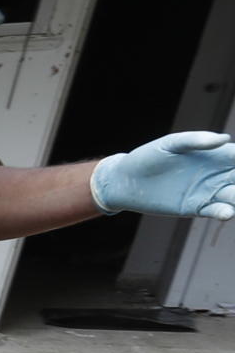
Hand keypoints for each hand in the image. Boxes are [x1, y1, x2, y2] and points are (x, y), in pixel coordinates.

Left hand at [92, 131, 234, 219]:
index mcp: (215, 155)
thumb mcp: (170, 144)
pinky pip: (217, 210)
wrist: (126, 181)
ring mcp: (209, 191)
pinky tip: (227, 213)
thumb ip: (196, 141)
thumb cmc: (148, 157)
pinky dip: (225, 212)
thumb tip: (224, 139)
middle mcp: (217, 173)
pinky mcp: (196, 207)